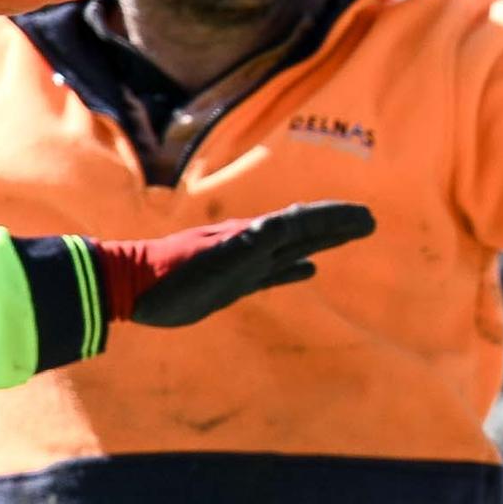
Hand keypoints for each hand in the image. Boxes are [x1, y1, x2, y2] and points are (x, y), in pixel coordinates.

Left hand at [119, 201, 377, 326]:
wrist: (134, 286)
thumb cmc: (173, 279)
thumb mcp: (214, 263)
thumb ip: (249, 246)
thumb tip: (285, 227)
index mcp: (252, 235)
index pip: (302, 221)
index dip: (334, 219)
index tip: (365, 217)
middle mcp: (252, 243)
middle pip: (304, 229)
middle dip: (336, 225)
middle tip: (369, 221)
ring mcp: (244, 261)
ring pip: (292, 247)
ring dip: (322, 242)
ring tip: (348, 237)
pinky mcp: (234, 280)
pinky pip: (274, 272)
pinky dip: (295, 269)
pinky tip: (309, 270)